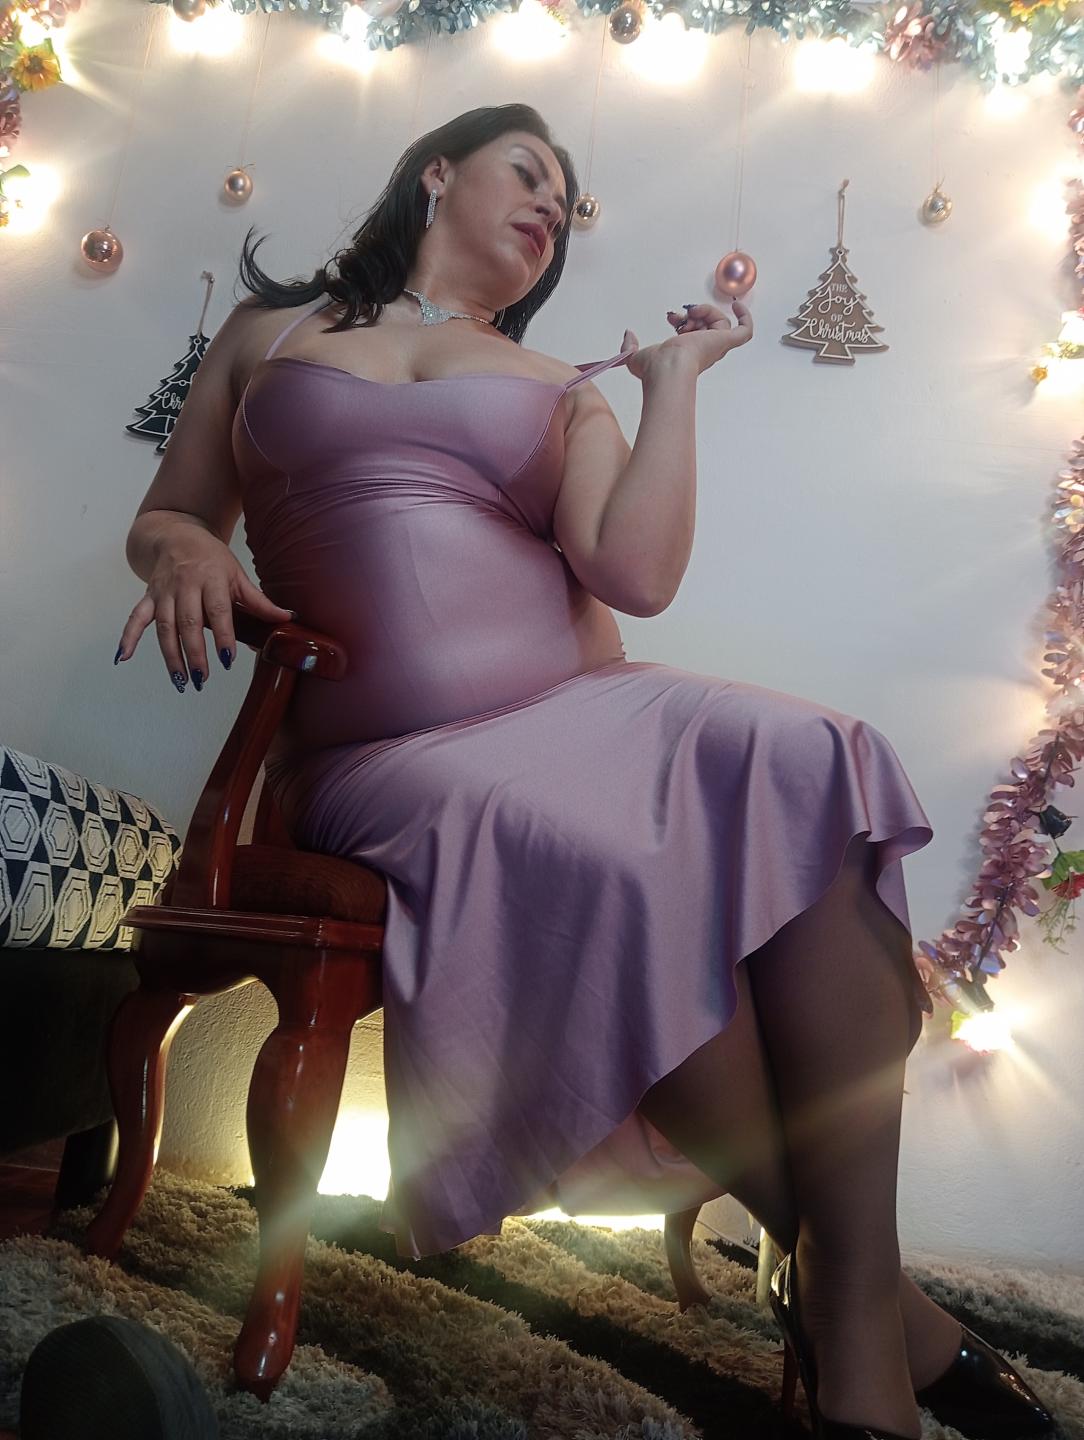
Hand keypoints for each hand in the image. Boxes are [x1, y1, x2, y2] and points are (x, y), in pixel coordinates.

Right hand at [113, 527, 294, 692]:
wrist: (177, 535)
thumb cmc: (211, 558)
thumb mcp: (238, 575)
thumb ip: (259, 601)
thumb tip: (289, 618)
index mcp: (211, 578)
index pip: (218, 611)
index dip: (223, 635)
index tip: (228, 658)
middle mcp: (185, 585)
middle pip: (188, 623)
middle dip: (195, 652)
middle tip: (202, 679)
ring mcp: (163, 592)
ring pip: (165, 626)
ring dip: (170, 655)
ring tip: (181, 680)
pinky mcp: (148, 596)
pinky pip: (135, 617)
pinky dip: (128, 636)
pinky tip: (122, 657)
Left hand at [620, 300, 753, 382]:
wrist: (667, 368)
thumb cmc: (654, 369)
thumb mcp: (635, 356)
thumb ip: (629, 345)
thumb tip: (629, 334)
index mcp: (688, 356)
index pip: (693, 333)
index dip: (684, 320)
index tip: (672, 318)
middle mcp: (705, 351)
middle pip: (707, 326)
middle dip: (694, 315)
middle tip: (680, 316)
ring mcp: (716, 346)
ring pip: (720, 322)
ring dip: (706, 312)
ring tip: (693, 313)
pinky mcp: (725, 341)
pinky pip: (745, 331)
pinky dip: (744, 317)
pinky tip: (735, 306)